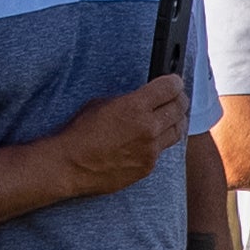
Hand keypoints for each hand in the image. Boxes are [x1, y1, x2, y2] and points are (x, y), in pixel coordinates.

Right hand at [48, 68, 190, 197]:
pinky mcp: (147, 167)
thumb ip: (127, 100)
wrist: (70, 165)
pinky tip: (151, 139)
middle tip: (178, 97)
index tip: (175, 82)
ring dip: (176, 121)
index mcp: (135, 106)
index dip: (174, 82)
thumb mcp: (100, 104)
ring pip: (177, 131)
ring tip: (172, 117)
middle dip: (179, 99)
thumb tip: (142, 99)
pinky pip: (162, 150)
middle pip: (179, 108)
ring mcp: (150, 150)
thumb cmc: (79, 133)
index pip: (169, 88)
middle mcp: (148, 128)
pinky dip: (160, 142)